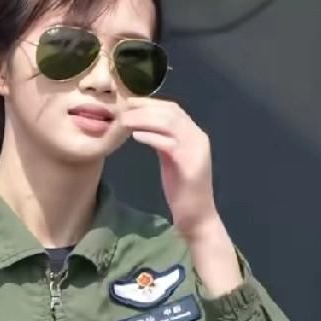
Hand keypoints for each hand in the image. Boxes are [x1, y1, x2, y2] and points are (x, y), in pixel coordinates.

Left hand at [119, 98, 217, 239]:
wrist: (197, 218)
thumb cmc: (182, 192)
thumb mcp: (171, 161)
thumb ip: (164, 142)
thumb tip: (145, 128)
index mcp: (194, 135)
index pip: (172, 109)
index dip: (150, 103)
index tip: (128, 102)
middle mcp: (198, 137)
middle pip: (171, 111)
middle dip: (145, 107)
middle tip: (123, 108)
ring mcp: (196, 149)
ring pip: (169, 123)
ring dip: (144, 119)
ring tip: (124, 121)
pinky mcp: (191, 164)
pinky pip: (169, 144)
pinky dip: (151, 137)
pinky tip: (136, 136)